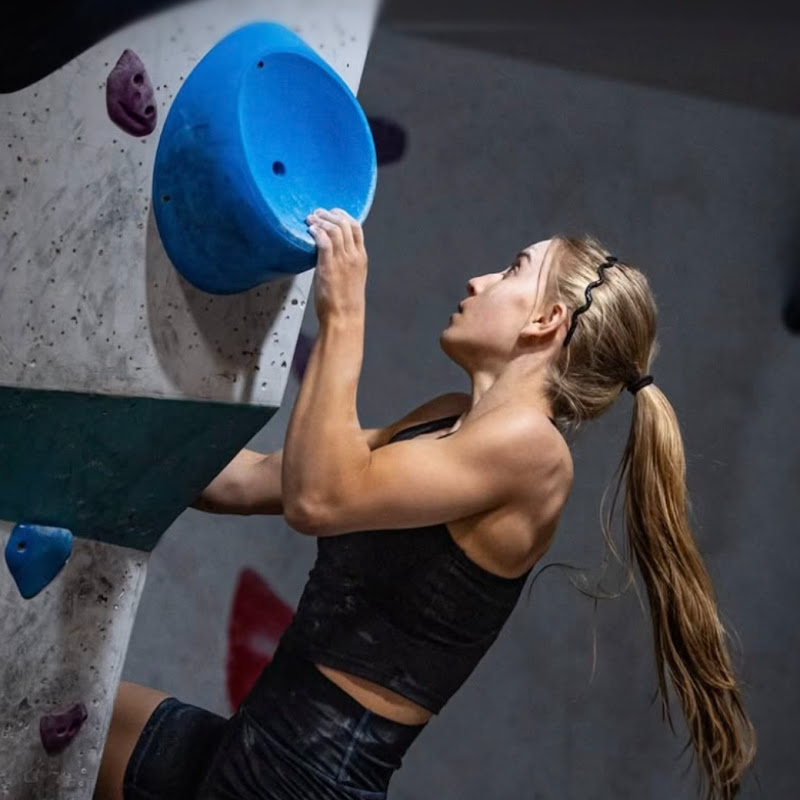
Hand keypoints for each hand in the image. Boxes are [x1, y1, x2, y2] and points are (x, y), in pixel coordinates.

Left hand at [306, 208, 367, 322]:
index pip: (356, 227)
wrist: (344, 317)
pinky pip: (324, 240)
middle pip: (345, 223)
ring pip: (334, 229)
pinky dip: (316, 231)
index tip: (332, 213)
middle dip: (329, 214)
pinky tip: (309, 230)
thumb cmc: (345, 303)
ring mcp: (342, 260)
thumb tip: (330, 253)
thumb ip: (345, 263)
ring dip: (320, 220)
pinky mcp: (329, 266)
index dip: (343, 215)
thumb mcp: (351, 278)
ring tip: (310, 219)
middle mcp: (353, 256)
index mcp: (361, 258)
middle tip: (317, 212)